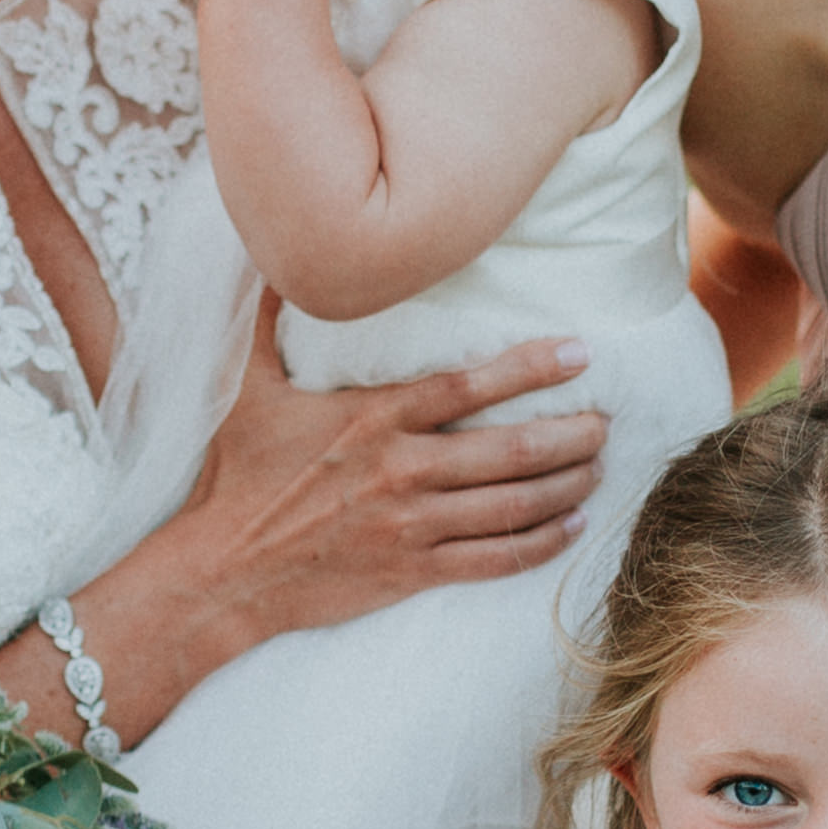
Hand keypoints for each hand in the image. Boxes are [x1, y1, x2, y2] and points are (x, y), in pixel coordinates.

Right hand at [160, 313, 604, 646]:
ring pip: (513, 505)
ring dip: (566, 486)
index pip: (468, 386)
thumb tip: (274, 256)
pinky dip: (539, 545)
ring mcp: (411, 526)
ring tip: (598, 468)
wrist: (221, 571)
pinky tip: (570, 530)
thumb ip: (267, 319)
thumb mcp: (243, 387)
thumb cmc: (235, 475)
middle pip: (511, 449)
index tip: (579, 354)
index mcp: (372, 419)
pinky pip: (493, 560)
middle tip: (606, 420)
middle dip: (571, 433)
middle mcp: (401, 470)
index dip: (531, 367)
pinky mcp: (412, 572)